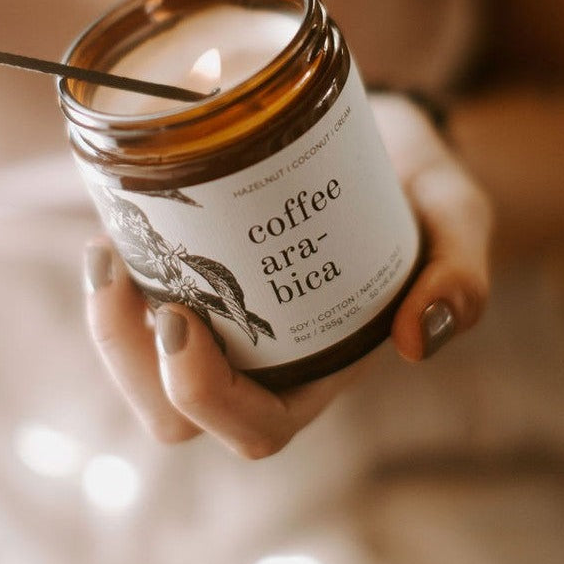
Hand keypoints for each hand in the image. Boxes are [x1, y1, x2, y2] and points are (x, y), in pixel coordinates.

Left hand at [82, 93, 490, 458]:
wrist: (381, 138)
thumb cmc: (420, 190)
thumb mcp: (457, 219)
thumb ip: (460, 272)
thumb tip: (420, 337)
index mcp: (321, 364)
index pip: (254, 426)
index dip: (204, 396)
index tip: (179, 318)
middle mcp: (264, 355)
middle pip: (176, 411)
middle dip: (131, 362)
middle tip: (120, 277)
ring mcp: (223, 315)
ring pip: (142, 366)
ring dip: (108, 323)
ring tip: (103, 254)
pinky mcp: (195, 270)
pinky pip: (135, 301)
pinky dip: (114, 278)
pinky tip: (110, 227)